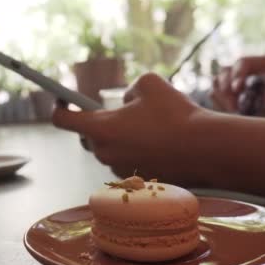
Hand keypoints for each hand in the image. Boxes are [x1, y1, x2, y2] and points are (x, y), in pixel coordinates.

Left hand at [52, 73, 210, 185]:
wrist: (205, 149)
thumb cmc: (176, 113)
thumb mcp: (148, 83)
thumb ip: (127, 90)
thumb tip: (126, 104)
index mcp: (101, 129)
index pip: (63, 120)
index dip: (59, 107)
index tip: (63, 100)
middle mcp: (105, 152)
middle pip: (90, 135)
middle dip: (103, 122)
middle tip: (127, 113)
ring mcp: (120, 169)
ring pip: (111, 147)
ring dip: (122, 137)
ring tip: (151, 127)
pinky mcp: (136, 181)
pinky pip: (128, 160)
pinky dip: (137, 151)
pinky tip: (160, 144)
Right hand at [210, 56, 264, 117]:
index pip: (243, 62)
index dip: (237, 74)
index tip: (237, 89)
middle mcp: (248, 71)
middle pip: (226, 72)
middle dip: (225, 88)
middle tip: (233, 107)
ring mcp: (238, 83)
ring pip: (217, 83)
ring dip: (221, 98)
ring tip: (234, 112)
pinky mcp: (230, 97)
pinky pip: (216, 97)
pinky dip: (219, 105)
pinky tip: (232, 115)